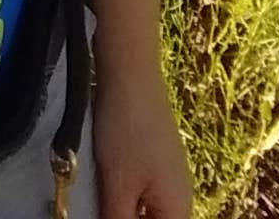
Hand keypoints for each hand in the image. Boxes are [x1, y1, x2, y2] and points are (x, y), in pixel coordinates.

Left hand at [91, 73, 192, 218]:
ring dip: (121, 209)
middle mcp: (180, 196)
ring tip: (99, 198)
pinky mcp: (154, 159)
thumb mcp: (117, 186)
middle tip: (100, 207)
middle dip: (124, 218)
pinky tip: (102, 183)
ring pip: (145, 209)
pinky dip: (122, 193)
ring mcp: (168, 175)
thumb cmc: (127, 130)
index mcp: (178, 210)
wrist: (130, 74)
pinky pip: (140, 190)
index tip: (109, 214)